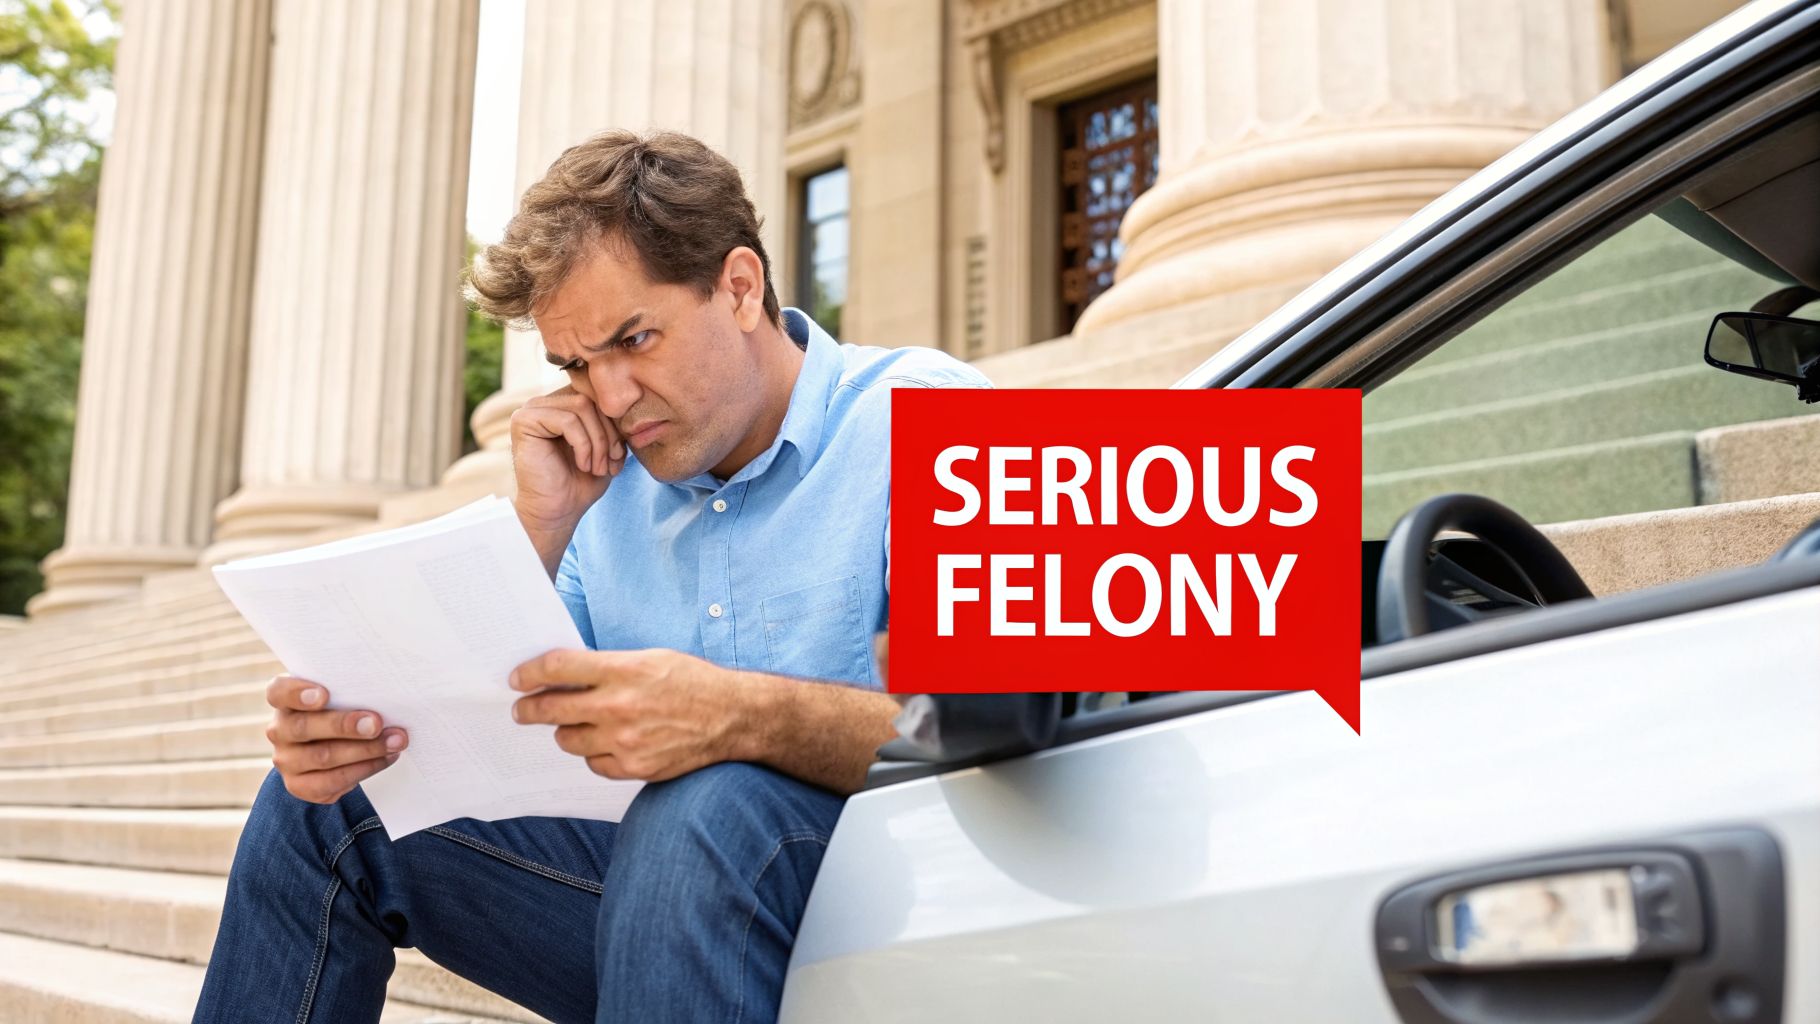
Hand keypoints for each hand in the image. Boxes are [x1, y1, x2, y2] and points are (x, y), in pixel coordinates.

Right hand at [263, 675, 408, 803]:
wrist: (333, 749)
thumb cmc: (341, 711)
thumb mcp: (341, 698)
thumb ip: (351, 694)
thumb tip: (386, 697)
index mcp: (284, 701)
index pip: (278, 692)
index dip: (297, 693)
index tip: (323, 695)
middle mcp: (279, 730)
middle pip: (303, 727)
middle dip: (344, 725)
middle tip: (376, 723)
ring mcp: (286, 760)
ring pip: (322, 757)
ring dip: (365, 750)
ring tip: (395, 741)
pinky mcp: (299, 786)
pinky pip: (332, 781)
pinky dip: (364, 768)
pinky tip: (386, 758)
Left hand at [508, 648, 746, 780]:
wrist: (732, 717)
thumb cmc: (693, 681)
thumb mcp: (651, 658)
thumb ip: (608, 666)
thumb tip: (565, 675)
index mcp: (624, 670)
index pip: (558, 668)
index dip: (529, 673)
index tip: (517, 678)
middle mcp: (619, 707)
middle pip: (551, 708)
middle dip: (528, 708)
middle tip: (521, 709)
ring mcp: (625, 741)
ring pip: (568, 740)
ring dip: (565, 731)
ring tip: (574, 724)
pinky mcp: (634, 768)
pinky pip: (594, 764)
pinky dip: (594, 753)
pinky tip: (606, 743)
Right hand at [509, 385, 624, 532]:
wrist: (557, 512)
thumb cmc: (581, 482)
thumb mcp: (608, 446)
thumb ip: (613, 420)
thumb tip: (629, 398)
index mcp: (563, 404)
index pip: (598, 395)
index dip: (615, 423)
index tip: (620, 455)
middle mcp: (545, 402)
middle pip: (591, 399)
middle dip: (608, 434)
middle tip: (611, 464)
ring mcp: (531, 410)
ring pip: (582, 407)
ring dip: (598, 441)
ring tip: (597, 468)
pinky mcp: (524, 421)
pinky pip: (568, 421)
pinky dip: (583, 445)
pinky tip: (583, 465)